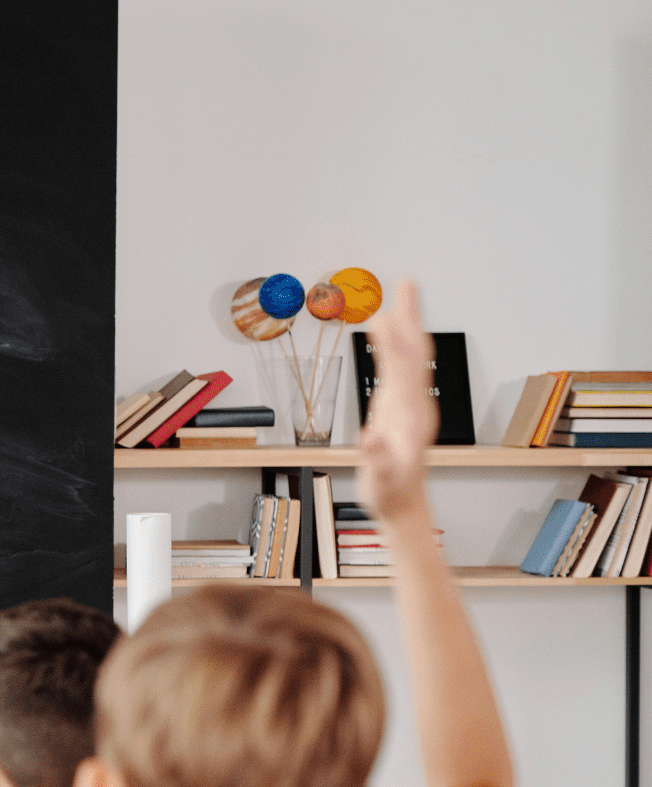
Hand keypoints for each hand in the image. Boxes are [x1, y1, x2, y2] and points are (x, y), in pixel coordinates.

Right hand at [355, 279, 437, 524]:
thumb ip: (378, 459)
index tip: (380, 317)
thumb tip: (371, 438)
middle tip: (408, 281)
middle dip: (411, 316)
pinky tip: (390, 334)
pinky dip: (397, 344)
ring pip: (411, 355)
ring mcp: (411, 403)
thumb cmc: (390, 493)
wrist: (404, 505)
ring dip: (408, 323)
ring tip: (403, 295)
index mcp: (410, 415)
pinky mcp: (402, 407)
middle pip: (414, 351)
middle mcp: (415, 402)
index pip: (401, 369)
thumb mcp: (381, 482)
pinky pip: (401, 367)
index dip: (392, 342)